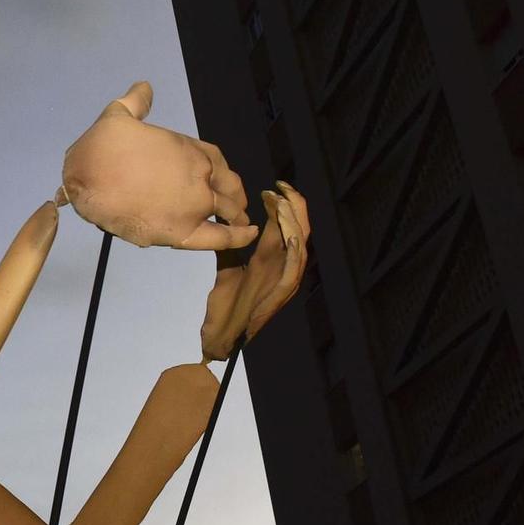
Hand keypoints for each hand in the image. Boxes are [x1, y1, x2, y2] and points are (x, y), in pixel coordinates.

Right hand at [59, 82, 256, 250]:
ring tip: (242, 221)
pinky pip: (218, 238)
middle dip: (232, 194)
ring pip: (228, 212)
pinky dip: (236, 237)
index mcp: (189, 149)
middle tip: (234, 203)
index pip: (217, 160)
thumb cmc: (102, 148)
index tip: (219, 178)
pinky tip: (247, 234)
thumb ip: (137, 102)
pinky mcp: (182, 232)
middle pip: (227, 187)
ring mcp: (194, 206)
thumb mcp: (119, 114)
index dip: (220, 171)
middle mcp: (200, 177)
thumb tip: (145, 87)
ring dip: (237, 216)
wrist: (87, 181)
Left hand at [198, 182, 310, 359]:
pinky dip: (294, 253)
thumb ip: (229, 246)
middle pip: (298, 230)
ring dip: (293, 223)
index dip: (281, 205)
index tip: (269, 189)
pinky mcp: (280, 294)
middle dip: (293, 206)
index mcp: (272, 260)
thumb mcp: (227, 268)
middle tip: (281, 187)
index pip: (283, 226)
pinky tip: (290, 236)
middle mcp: (282, 267)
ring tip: (282, 203)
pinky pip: (294, 271)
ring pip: (299, 246)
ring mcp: (284, 280)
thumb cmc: (227, 307)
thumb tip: (224, 222)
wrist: (223, 337)